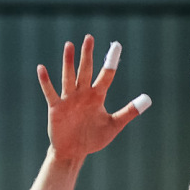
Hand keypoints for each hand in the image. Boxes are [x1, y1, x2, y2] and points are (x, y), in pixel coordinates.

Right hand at [38, 34, 147, 162]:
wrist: (73, 152)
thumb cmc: (93, 138)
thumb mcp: (113, 125)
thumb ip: (129, 111)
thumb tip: (148, 99)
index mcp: (97, 96)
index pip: (106, 75)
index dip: (111, 61)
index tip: (116, 45)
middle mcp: (83, 94)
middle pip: (86, 70)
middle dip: (87, 55)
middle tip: (89, 37)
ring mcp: (69, 99)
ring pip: (69, 77)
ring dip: (68, 62)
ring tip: (69, 45)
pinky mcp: (56, 108)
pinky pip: (50, 92)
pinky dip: (46, 82)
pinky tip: (41, 69)